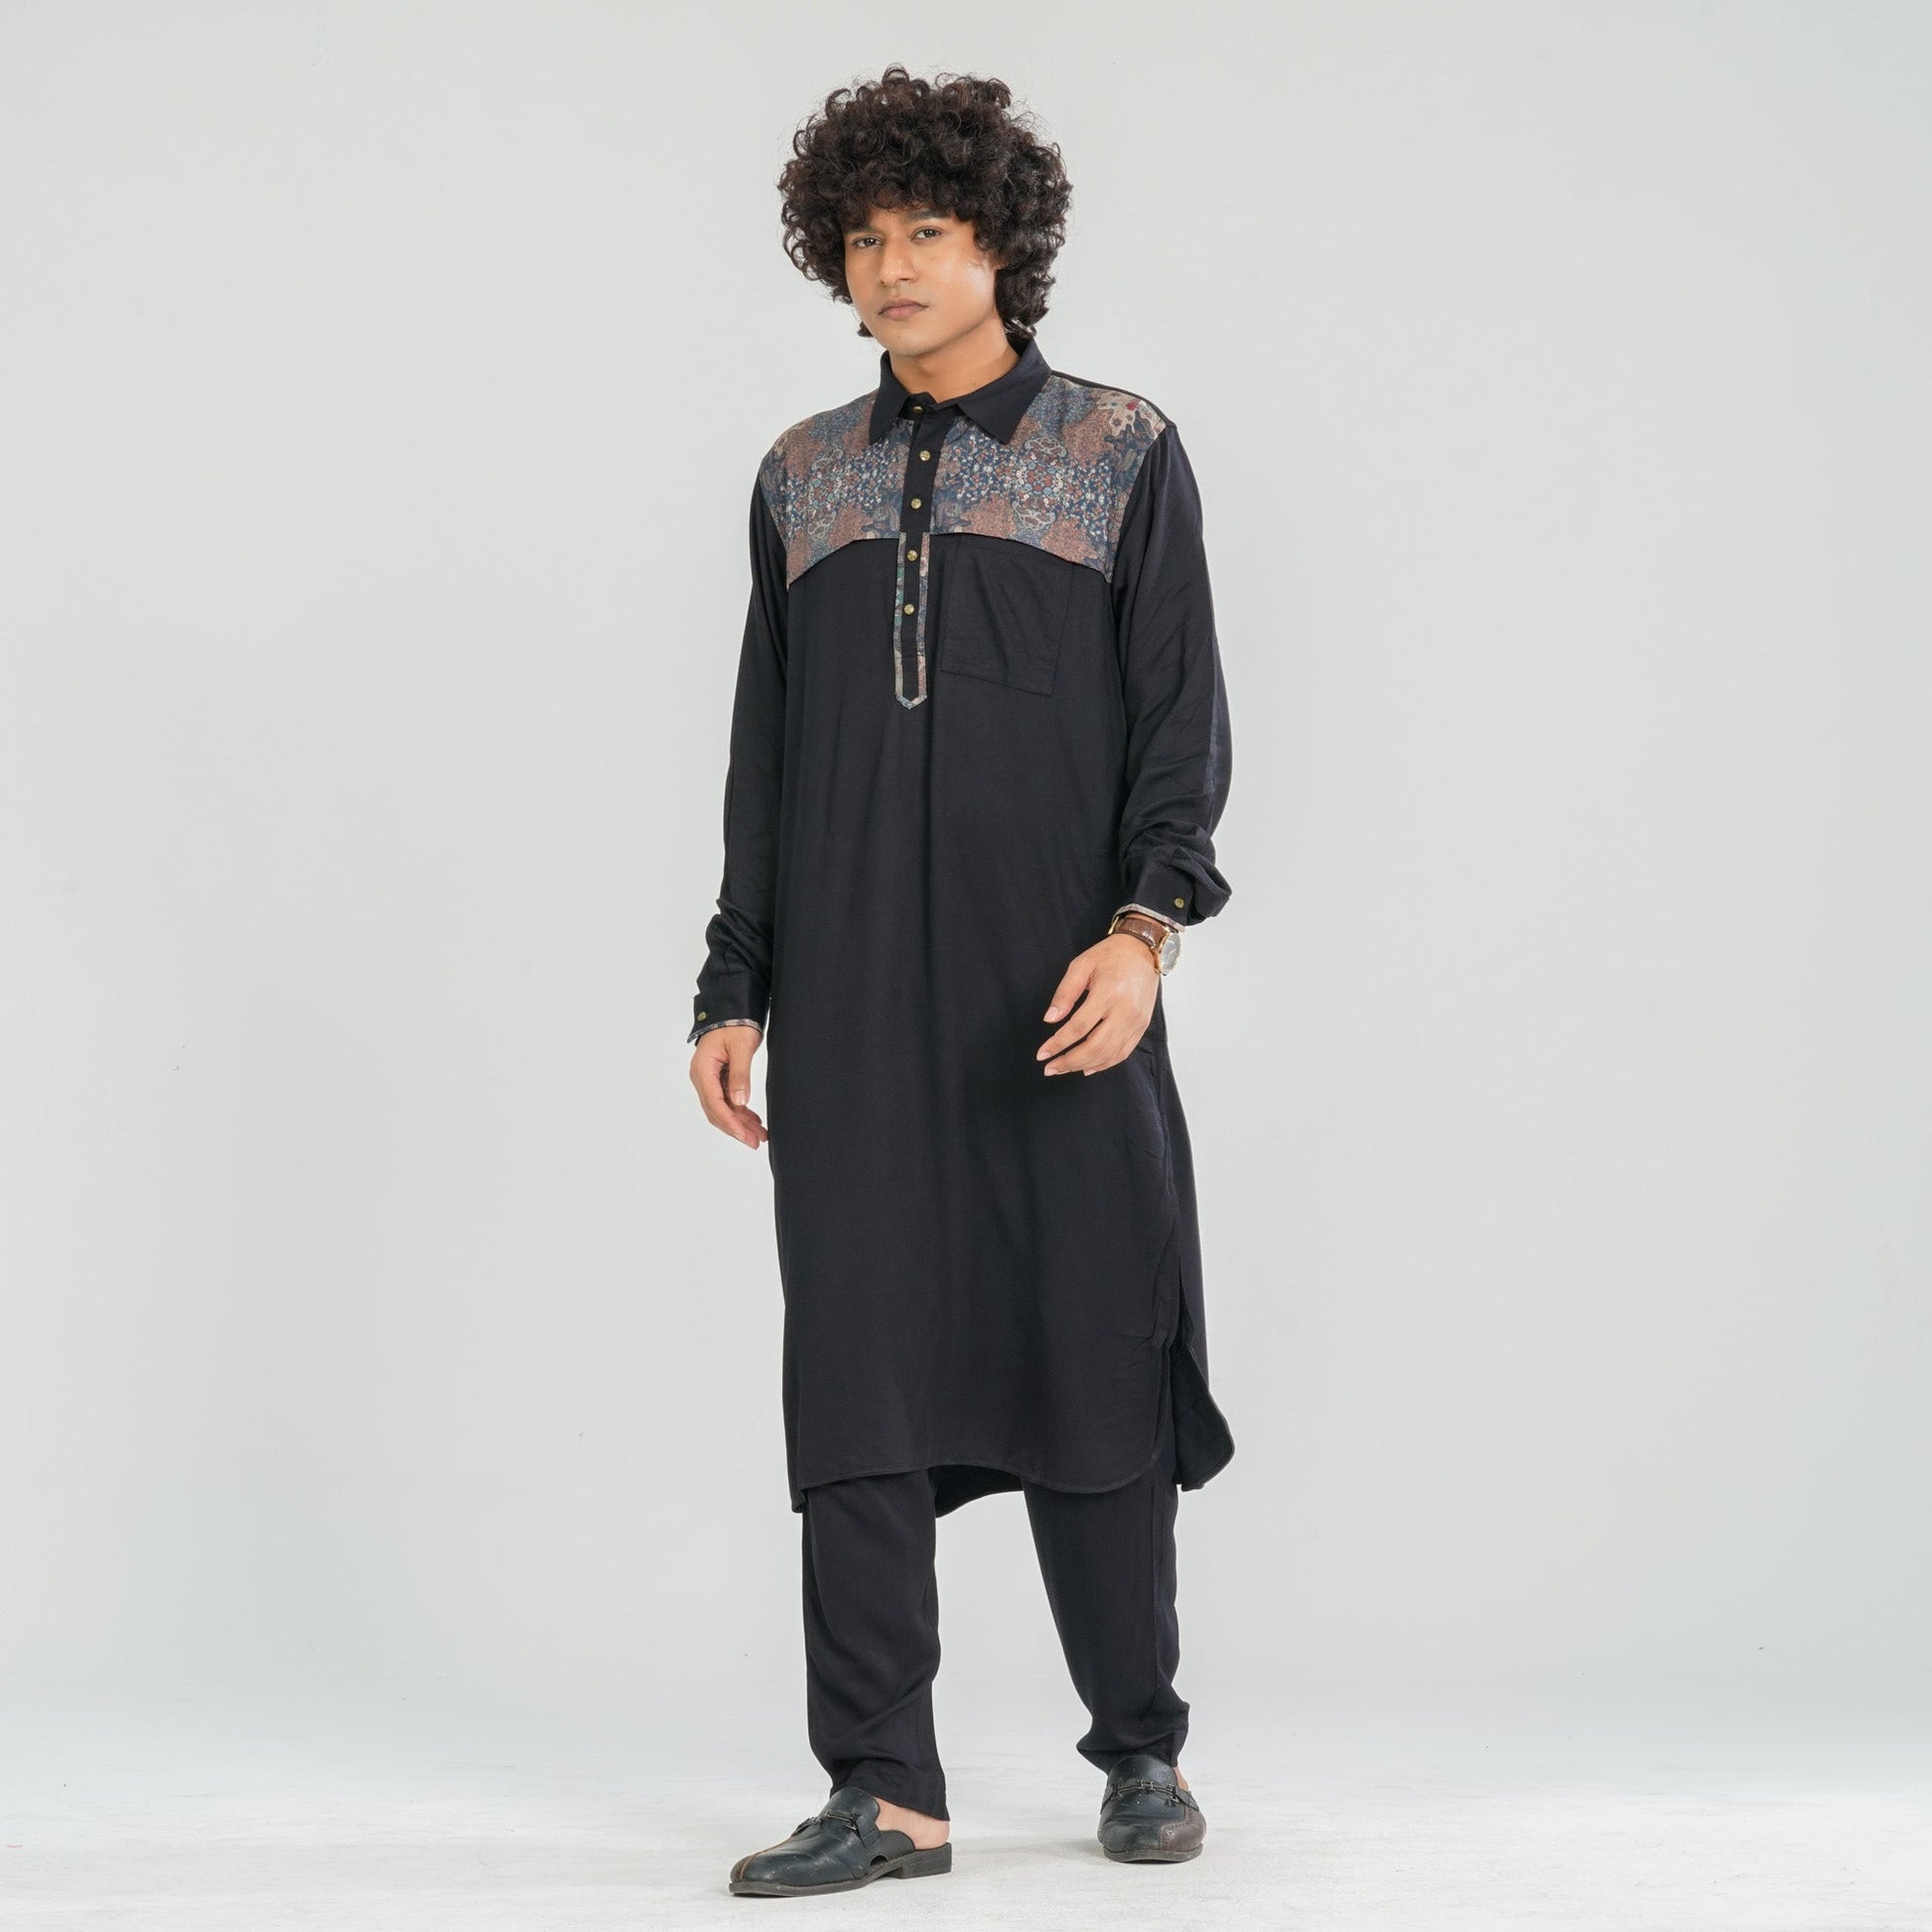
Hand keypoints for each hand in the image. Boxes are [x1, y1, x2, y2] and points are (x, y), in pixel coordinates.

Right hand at [689, 1025, 767, 1147]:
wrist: (733, 1010)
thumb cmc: (735, 1024)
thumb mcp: (741, 1048)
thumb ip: (740, 1075)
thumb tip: (739, 1102)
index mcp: (702, 1069)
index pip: (714, 1103)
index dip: (730, 1122)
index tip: (745, 1136)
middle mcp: (701, 1077)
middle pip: (716, 1110)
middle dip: (736, 1128)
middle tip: (756, 1141)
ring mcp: (708, 1078)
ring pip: (722, 1108)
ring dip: (740, 1122)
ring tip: (760, 1135)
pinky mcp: (717, 1078)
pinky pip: (727, 1100)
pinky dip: (740, 1111)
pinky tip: (754, 1120)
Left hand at [1036, 934, 1158, 1075]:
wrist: (1143, 951)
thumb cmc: (1110, 955)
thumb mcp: (1081, 966)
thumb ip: (1065, 993)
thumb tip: (1050, 1019)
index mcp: (1108, 993)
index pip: (1079, 1027)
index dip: (1058, 1044)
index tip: (1042, 1054)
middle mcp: (1125, 1011)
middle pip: (1095, 1047)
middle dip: (1069, 1061)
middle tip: (1050, 1068)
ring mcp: (1136, 1022)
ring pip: (1109, 1054)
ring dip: (1084, 1065)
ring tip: (1064, 1068)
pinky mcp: (1142, 1027)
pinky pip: (1123, 1053)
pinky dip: (1104, 1064)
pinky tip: (1088, 1068)